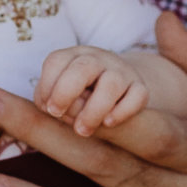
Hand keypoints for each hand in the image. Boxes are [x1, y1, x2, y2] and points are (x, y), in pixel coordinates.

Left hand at [33, 45, 148, 137]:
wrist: (117, 88)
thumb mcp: (60, 92)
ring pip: (111, 83)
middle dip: (65, 92)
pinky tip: (108, 123)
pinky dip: (123, 111)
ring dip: (93, 109)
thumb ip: (51, 98)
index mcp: (73, 56)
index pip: (57, 61)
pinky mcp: (140, 87)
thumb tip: (52, 107)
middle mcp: (98, 59)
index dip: (47, 84)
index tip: (47, 107)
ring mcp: (121, 72)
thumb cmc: (79, 94)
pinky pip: (138, 95)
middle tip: (57, 114)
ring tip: (82, 130)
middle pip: (83, 67)